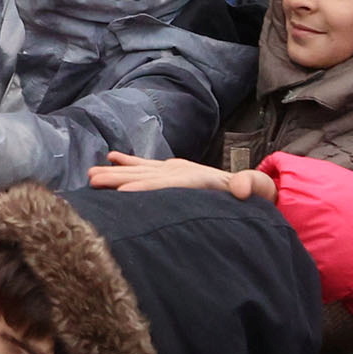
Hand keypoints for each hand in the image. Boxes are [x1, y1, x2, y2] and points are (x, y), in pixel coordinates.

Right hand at [87, 150, 276, 201]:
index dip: (148, 186)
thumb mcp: (261, 190)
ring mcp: (176, 170)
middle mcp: (184, 170)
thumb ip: (254, 185)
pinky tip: (111, 158)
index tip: (125, 190)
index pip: (169, 182)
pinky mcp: (172, 172)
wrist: (255, 187)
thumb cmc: (258, 195)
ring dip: (116, 172)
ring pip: (141, 170)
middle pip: (147, 174)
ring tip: (91, 174)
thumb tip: (241, 188)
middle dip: (120, 177)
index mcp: (199, 178)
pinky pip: (147, 167)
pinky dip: (129, 163)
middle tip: (94, 180)